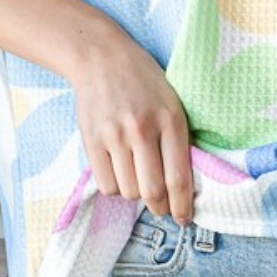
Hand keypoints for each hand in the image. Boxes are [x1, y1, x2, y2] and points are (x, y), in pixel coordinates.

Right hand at [71, 31, 194, 225]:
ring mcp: (114, 135)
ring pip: (128, 191)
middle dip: (160, 208)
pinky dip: (115, 187)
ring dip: (136, 195)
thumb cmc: (144, 82)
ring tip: (139, 180)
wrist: (102, 58)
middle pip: (152, 191)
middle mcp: (142, 129)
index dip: (183, 206)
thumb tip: (182, 186)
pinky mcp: (91, 139)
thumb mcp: (173, 103)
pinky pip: (105, 184)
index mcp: (170, 120)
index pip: (179, 177)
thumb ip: (178, 139)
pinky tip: (120, 173)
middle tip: (162, 208)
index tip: (184, 219)